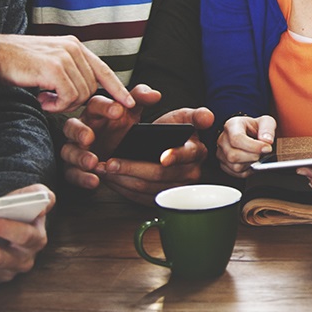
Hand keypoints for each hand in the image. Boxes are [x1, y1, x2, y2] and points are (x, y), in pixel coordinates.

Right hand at [0, 34, 131, 112]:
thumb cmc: (16, 64)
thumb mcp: (49, 62)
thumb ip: (68, 71)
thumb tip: (84, 91)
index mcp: (74, 46)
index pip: (103, 70)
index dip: (117, 89)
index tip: (128, 105)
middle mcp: (73, 48)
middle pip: (91, 88)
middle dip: (74, 101)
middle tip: (51, 100)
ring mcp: (65, 56)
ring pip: (81, 95)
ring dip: (62, 104)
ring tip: (44, 97)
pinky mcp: (55, 68)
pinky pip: (69, 98)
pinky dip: (56, 105)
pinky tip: (41, 99)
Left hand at [60, 96, 215, 205]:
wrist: (162, 147)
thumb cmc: (170, 131)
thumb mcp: (180, 116)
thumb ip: (192, 113)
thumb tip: (207, 118)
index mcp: (196, 150)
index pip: (187, 154)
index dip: (176, 155)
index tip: (162, 157)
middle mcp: (191, 172)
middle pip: (160, 174)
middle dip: (133, 168)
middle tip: (111, 162)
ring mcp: (176, 188)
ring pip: (147, 188)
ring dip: (123, 179)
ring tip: (105, 169)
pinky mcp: (162, 198)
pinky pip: (141, 198)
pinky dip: (123, 189)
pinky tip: (110, 179)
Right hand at [216, 114, 275, 176]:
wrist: (251, 133)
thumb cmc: (256, 127)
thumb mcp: (266, 121)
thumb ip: (268, 128)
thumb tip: (267, 140)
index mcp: (232, 125)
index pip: (237, 138)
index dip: (253, 146)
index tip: (267, 148)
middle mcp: (223, 139)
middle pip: (233, 155)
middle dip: (253, 156)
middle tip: (264, 152)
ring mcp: (221, 153)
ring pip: (235, 166)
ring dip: (251, 164)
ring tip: (259, 156)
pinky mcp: (224, 164)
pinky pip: (236, 173)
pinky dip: (248, 170)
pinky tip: (253, 161)